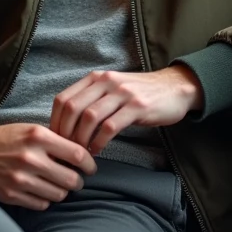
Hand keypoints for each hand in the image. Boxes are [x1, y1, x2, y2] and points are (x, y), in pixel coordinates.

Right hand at [0, 118, 96, 210]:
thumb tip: (84, 155)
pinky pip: (42, 204)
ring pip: (58, 194)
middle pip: (71, 179)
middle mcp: (30, 158)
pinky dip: (46, 200)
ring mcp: (20, 178)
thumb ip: (56, 141)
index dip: (89, 164)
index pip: (77, 154)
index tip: (91, 168)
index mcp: (38, 137)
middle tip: (77, 180)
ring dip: (62, 191)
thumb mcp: (32, 130)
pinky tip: (42, 191)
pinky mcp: (11, 194)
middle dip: (78, 181)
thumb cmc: (8, 139)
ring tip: (59, 185)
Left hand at [50, 67, 203, 155]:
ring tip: (82, 153)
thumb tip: (66, 123)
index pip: (64, 98)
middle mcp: (107, 82)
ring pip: (90, 117)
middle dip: (65, 133)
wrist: (176, 88)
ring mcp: (123, 93)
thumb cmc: (141, 93)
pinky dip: (99, 142)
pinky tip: (97, 151)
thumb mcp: (113, 88)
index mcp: (97, 78)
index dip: (55, 122)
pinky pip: (110, 127)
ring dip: (81, 139)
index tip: (56, 140)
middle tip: (66, 150)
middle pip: (73, 108)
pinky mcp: (138, 107)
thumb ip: (92, 98)